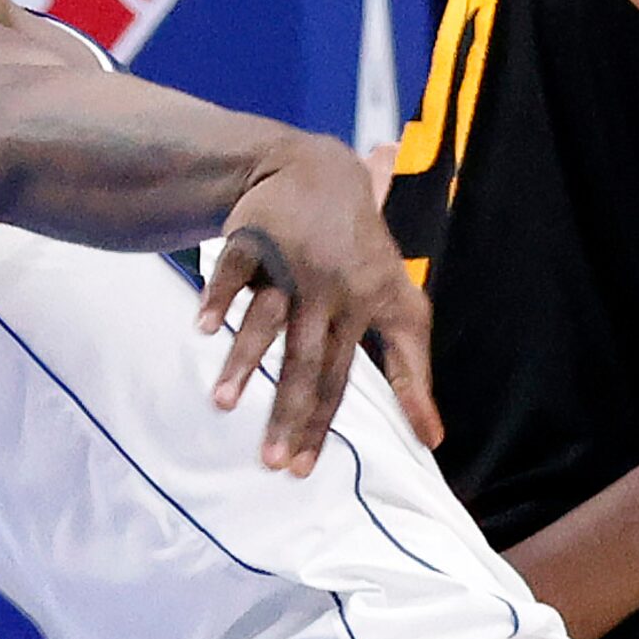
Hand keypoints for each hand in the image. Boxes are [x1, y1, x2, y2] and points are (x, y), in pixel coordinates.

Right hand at [198, 134, 438, 474]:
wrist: (317, 170)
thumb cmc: (362, 249)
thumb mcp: (400, 300)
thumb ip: (413, 370)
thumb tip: (435, 441)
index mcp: (367, 306)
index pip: (345, 377)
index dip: (325, 423)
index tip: (308, 468)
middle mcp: (332, 289)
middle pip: (309, 362)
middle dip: (289, 414)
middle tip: (271, 463)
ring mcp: (293, 263)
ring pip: (269, 320)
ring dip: (245, 362)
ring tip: (222, 405)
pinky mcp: (257, 238)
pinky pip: (235, 273)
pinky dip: (218, 298)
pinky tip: (203, 328)